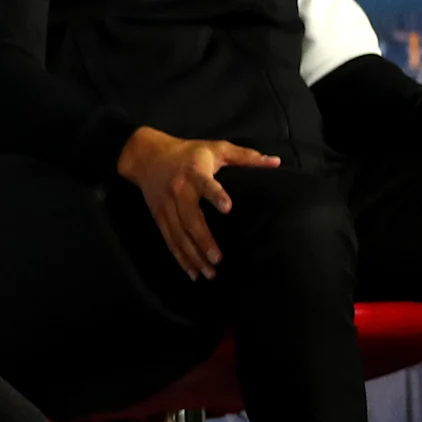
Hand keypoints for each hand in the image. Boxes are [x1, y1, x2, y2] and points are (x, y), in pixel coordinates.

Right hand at [117, 127, 281, 280]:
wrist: (146, 155)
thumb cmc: (188, 152)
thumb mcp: (215, 148)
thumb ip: (246, 156)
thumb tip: (276, 162)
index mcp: (195, 172)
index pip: (205, 184)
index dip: (215, 195)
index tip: (228, 208)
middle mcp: (179, 190)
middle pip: (190, 218)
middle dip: (203, 240)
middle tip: (218, 259)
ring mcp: (167, 206)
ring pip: (179, 234)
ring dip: (193, 255)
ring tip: (209, 273)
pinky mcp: (159, 216)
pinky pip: (169, 240)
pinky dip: (180, 257)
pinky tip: (192, 272)